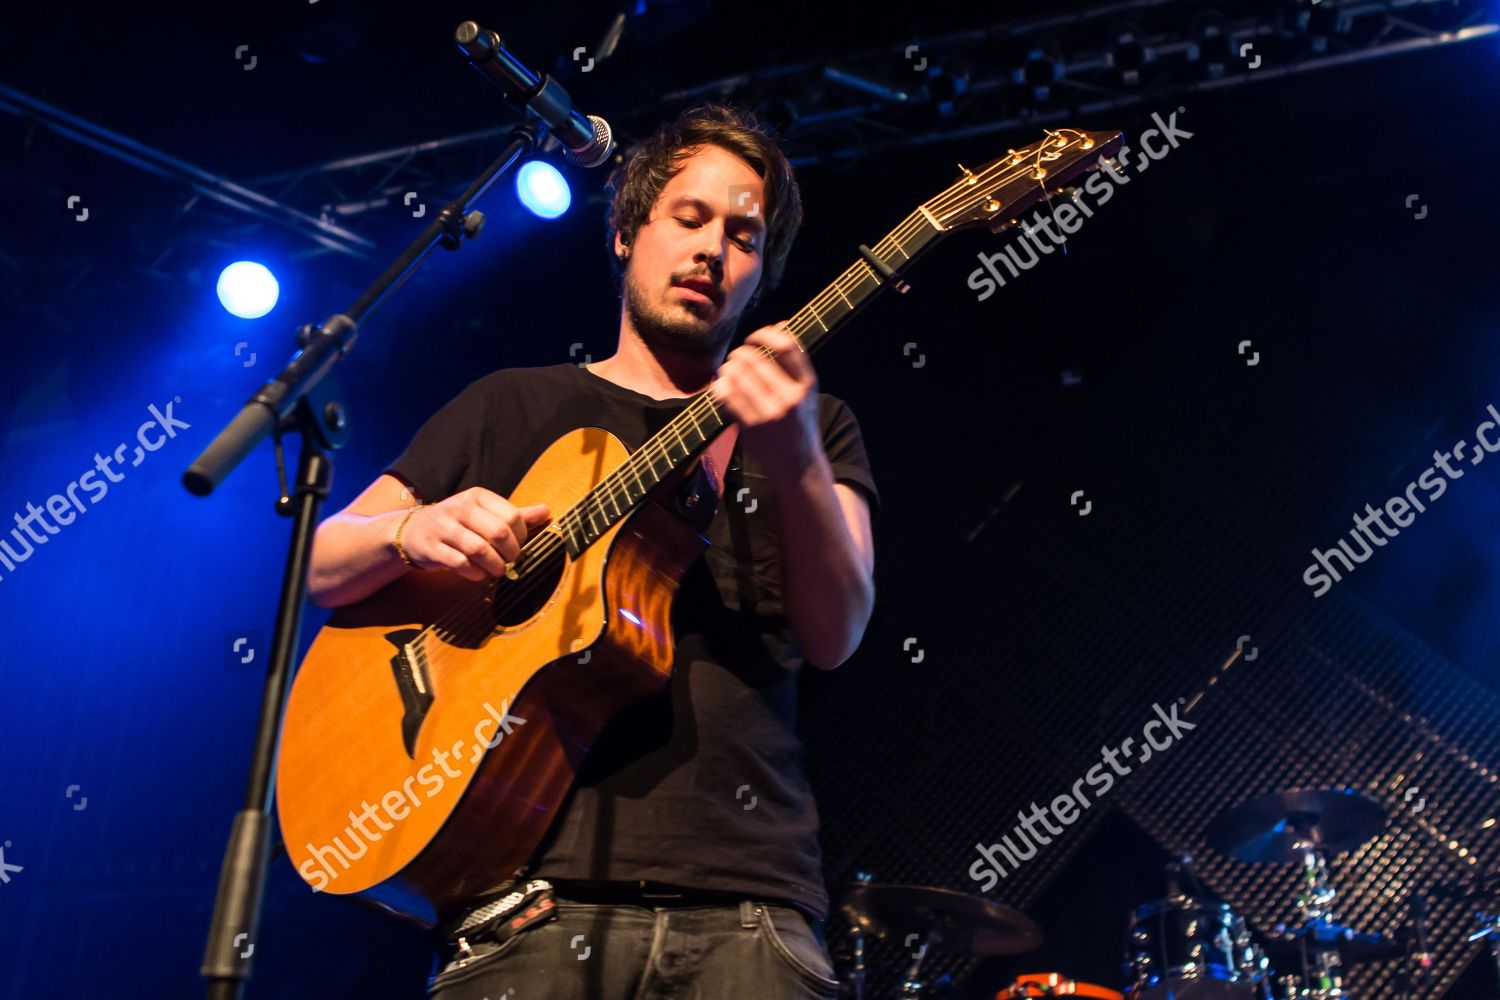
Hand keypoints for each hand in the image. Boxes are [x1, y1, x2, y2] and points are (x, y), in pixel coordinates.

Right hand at [399, 487, 550, 581]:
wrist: (414, 531)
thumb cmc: (458, 523)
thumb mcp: (485, 513)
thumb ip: (516, 514)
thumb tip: (547, 511)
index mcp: (477, 496)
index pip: (512, 516)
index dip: (521, 536)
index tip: (517, 544)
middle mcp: (460, 508)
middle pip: (499, 533)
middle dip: (511, 552)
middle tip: (510, 560)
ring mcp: (444, 528)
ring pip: (480, 550)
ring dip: (495, 566)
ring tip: (497, 570)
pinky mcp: (433, 548)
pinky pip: (462, 564)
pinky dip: (476, 574)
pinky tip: (479, 574)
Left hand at [710, 321, 820, 480]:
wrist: (798, 466)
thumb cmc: (798, 423)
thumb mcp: (805, 392)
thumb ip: (793, 362)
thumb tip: (780, 323)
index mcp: (807, 385)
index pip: (786, 346)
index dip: (764, 334)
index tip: (753, 337)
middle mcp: (790, 398)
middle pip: (755, 358)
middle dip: (739, 354)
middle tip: (735, 358)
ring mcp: (770, 413)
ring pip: (737, 374)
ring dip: (727, 368)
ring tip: (727, 371)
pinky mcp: (751, 426)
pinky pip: (726, 395)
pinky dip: (719, 386)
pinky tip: (721, 386)